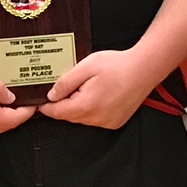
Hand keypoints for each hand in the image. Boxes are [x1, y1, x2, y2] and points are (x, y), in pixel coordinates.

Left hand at [40, 48, 156, 129]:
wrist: (145, 68)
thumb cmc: (117, 65)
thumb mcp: (86, 66)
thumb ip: (65, 82)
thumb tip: (51, 96)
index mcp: (86, 106)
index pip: (57, 112)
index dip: (46, 106)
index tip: (40, 100)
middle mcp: (97, 118)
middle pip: (69, 116)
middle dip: (64, 103)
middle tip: (69, 86)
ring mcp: (108, 122)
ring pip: (82, 118)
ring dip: (79, 107)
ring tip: (89, 88)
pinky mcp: (116, 122)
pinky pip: (96, 119)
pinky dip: (93, 110)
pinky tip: (101, 95)